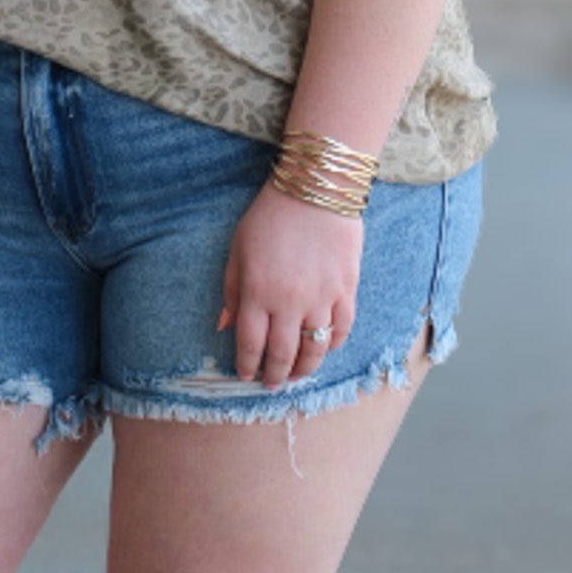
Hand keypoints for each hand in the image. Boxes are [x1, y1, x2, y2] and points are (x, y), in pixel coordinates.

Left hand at [218, 182, 362, 386]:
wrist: (315, 189)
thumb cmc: (269, 217)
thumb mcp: (238, 250)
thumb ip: (232, 291)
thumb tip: (225, 326)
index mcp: (258, 293)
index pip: (251, 345)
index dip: (247, 365)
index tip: (246, 375)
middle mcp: (289, 302)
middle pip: (282, 354)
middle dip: (275, 375)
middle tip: (272, 383)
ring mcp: (321, 298)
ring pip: (314, 349)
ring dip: (304, 369)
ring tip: (297, 374)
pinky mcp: (346, 290)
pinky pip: (341, 330)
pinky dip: (332, 345)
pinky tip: (323, 348)